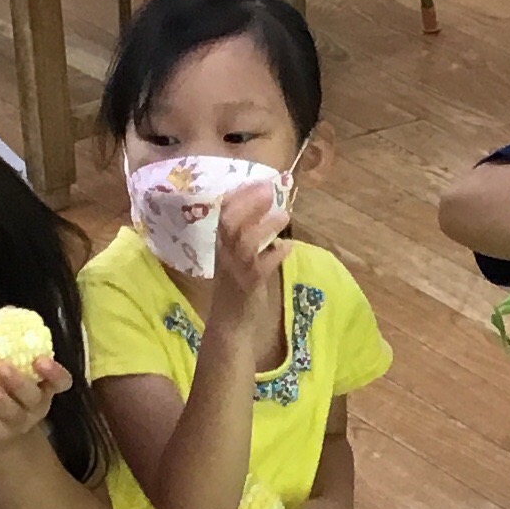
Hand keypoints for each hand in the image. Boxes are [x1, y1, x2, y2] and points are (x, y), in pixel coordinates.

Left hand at [0, 353, 72, 454]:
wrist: (6, 440)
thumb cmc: (11, 396)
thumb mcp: (16, 377)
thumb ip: (13, 351)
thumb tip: (6, 311)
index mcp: (43, 388)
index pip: (60, 382)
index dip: (54, 372)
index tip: (39, 359)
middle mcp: (35, 406)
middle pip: (33, 396)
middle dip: (18, 381)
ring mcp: (17, 423)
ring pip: (13, 413)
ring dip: (1, 401)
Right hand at [204, 180, 290, 312]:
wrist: (230, 327)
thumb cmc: (237, 293)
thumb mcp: (241, 262)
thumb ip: (253, 243)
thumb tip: (273, 222)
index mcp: (221, 246)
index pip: (223, 213)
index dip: (239, 195)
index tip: (256, 181)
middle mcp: (224, 255)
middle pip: (230, 221)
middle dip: (249, 202)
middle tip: (269, 189)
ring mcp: (235, 269)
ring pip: (244, 241)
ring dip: (264, 226)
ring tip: (284, 215)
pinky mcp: (248, 285)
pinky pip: (261, 266)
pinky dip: (275, 255)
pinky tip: (288, 247)